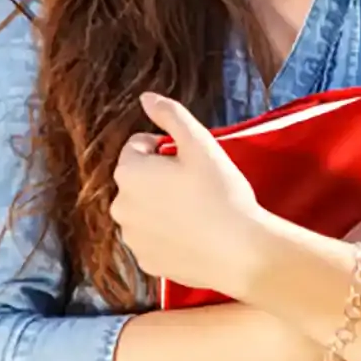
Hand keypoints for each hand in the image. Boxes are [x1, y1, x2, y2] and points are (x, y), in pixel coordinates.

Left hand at [110, 93, 269, 296]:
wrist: (240, 251)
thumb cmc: (221, 194)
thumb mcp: (199, 143)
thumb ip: (170, 115)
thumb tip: (146, 98)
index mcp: (129, 173)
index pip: (137, 146)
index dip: (165, 149)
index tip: (190, 161)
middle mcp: (120, 207)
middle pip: (138, 179)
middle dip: (159, 177)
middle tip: (195, 184)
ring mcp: (131, 238)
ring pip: (143, 209)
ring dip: (161, 205)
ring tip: (196, 210)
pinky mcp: (145, 262)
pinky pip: (151, 237)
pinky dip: (166, 233)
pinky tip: (192, 233)